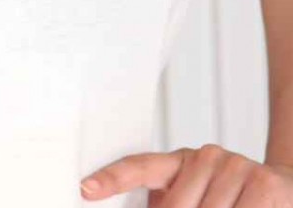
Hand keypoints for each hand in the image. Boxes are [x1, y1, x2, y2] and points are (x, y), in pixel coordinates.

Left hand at [80, 143, 292, 204]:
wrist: (286, 191)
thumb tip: (134, 201)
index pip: (139, 166)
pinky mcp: (265, 184)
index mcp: (180, 161)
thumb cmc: (232, 202)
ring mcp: (236, 166)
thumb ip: (167, 201)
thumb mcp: (194, 198)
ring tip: (227, 206)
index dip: (112, 179)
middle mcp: (206, 156)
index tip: (86, 188)